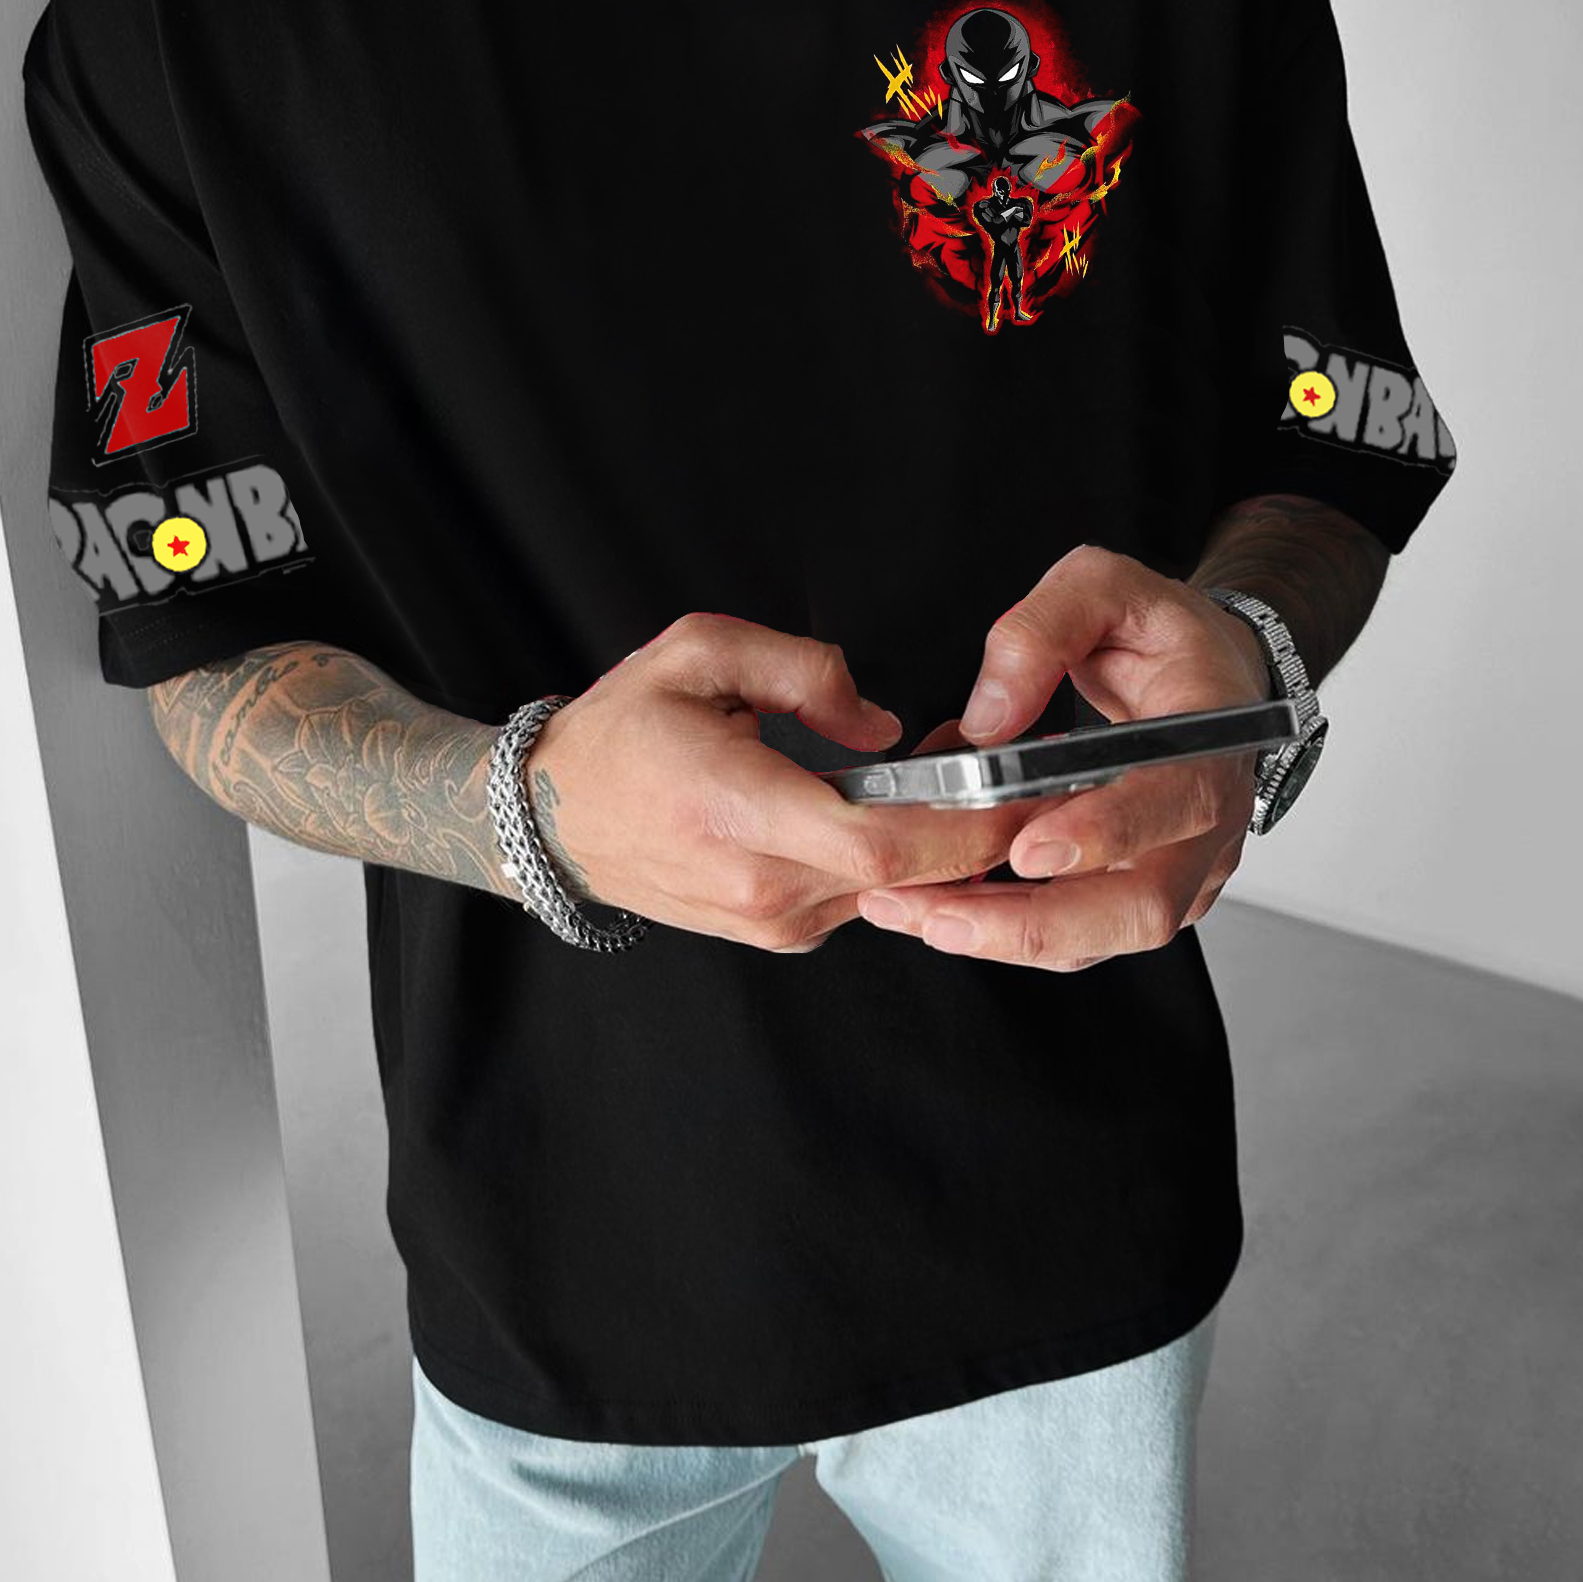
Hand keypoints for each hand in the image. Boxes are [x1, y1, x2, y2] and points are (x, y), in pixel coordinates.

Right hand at [522, 612, 1044, 953]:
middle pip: (908, 877)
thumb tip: (884, 726)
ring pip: (894, 892)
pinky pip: (863, 897)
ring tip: (958, 780)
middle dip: (981, 832)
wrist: (555, 816)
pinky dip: (898, 862)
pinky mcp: (777, 930)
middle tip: (1028, 780)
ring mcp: (770, 918)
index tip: (1020, 789)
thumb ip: (803, 672)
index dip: (966, 825)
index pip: (882, 843)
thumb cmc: (623, 731)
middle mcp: (761, 883)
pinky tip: (896, 812)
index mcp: (739, 810)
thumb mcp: (700, 652)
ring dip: (941, 845)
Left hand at [854, 545, 1273, 970]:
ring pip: (1100, 937)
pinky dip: (1006, 932)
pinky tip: (936, 912)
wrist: (1208, 673)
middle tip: (939, 916)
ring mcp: (1179, 869)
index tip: (1028, 850)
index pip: (1175, 801)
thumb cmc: (1161, 633)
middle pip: (1139, 906)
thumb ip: (1043, 629)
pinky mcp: (1139, 891)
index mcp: (1210, 739)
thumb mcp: (1104, 587)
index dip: (1106, 833)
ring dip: (1004, 937)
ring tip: (912, 915)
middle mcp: (1206, 822)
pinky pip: (1077, 937)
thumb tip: (988, 714)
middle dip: (1034, 924)